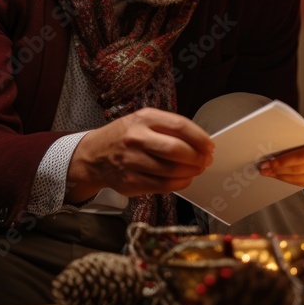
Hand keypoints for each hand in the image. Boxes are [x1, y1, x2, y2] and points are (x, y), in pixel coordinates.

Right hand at [65, 107, 214, 202]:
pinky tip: (184, 179)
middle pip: (176, 150)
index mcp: (144, 119)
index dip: (200, 138)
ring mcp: (132, 162)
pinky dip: (179, 183)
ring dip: (190, 172)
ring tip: (196, 170)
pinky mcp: (130, 181)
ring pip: (171, 171)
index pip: (180, 126)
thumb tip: (201, 143)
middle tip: (205, 161)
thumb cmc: (125, 136)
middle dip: (197, 158)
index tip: (210, 146)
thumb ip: (169, 128)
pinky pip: (162, 185)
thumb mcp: (143, 121)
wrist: (93, 155)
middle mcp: (136, 139)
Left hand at [258, 130, 303, 188]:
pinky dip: (291, 181)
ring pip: (300, 179)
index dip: (285, 160)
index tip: (270, 161)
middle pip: (299, 169)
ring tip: (269, 173)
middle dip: (279, 169)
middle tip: (264, 168)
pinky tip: (281, 177)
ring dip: (282, 176)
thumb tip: (283, 147)